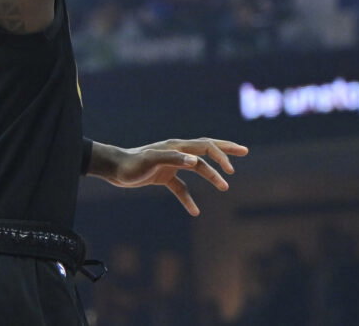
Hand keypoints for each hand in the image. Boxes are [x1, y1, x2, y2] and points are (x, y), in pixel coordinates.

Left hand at [96, 138, 247, 216]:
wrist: (113, 170)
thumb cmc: (131, 164)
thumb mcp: (151, 161)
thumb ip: (172, 158)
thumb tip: (195, 160)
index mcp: (176, 146)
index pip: (205, 146)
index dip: (221, 155)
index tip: (231, 170)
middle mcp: (176, 152)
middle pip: (206, 149)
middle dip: (225, 151)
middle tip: (244, 152)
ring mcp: (170, 164)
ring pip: (197, 168)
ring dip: (211, 176)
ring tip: (225, 187)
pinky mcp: (163, 176)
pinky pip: (181, 187)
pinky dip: (188, 198)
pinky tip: (194, 211)